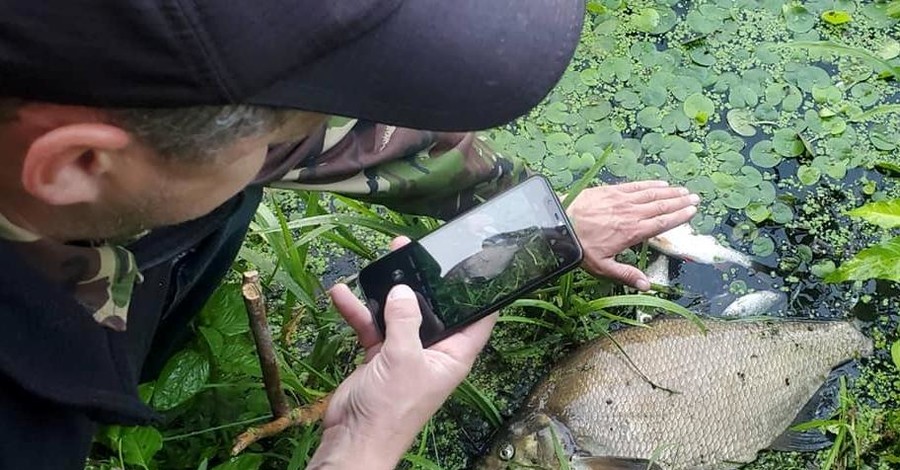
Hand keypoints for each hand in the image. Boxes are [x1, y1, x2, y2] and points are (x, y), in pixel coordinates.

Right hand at [307, 237, 496, 469]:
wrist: (354, 438)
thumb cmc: (391, 408)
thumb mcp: (404, 358)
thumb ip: (405, 320)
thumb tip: (404, 290)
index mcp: (454, 354)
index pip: (478, 318)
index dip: (479, 292)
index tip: (476, 263)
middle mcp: (433, 350)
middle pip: (434, 309)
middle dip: (423, 282)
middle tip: (415, 251)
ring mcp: (405, 352)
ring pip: (400, 313)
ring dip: (386, 291)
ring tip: (382, 260)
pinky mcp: (380, 355)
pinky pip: (372, 326)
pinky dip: (358, 311)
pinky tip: (341, 294)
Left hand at [565, 180, 698, 289]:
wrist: (559, 223)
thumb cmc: (580, 247)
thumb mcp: (603, 267)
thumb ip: (626, 274)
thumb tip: (646, 286)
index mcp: (632, 232)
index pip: (662, 223)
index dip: (679, 217)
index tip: (693, 212)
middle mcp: (631, 213)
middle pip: (661, 205)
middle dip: (680, 202)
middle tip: (695, 198)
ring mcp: (621, 199)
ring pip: (651, 194)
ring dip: (669, 191)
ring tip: (683, 190)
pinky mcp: (610, 190)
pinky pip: (635, 186)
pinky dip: (650, 184)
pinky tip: (660, 182)